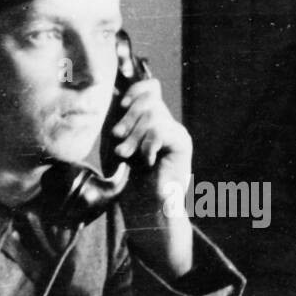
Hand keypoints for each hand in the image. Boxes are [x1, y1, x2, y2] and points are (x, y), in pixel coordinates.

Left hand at [109, 75, 194, 277]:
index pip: (150, 87)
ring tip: (126, 155)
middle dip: (127, 117)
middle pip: (149, 98)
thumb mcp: (115, 141)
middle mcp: (165, 122)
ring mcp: (175, 132)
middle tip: (117, 138)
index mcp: (150, 119)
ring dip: (134, 136)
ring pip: (153, 114)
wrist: (143, 207)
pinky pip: (160, 130)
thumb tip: (112, 91)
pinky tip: (146, 160)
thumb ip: (116, 117)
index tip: (120, 105)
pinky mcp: (182, 143)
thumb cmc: (126, 177)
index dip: (135, 91)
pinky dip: (147, 145)